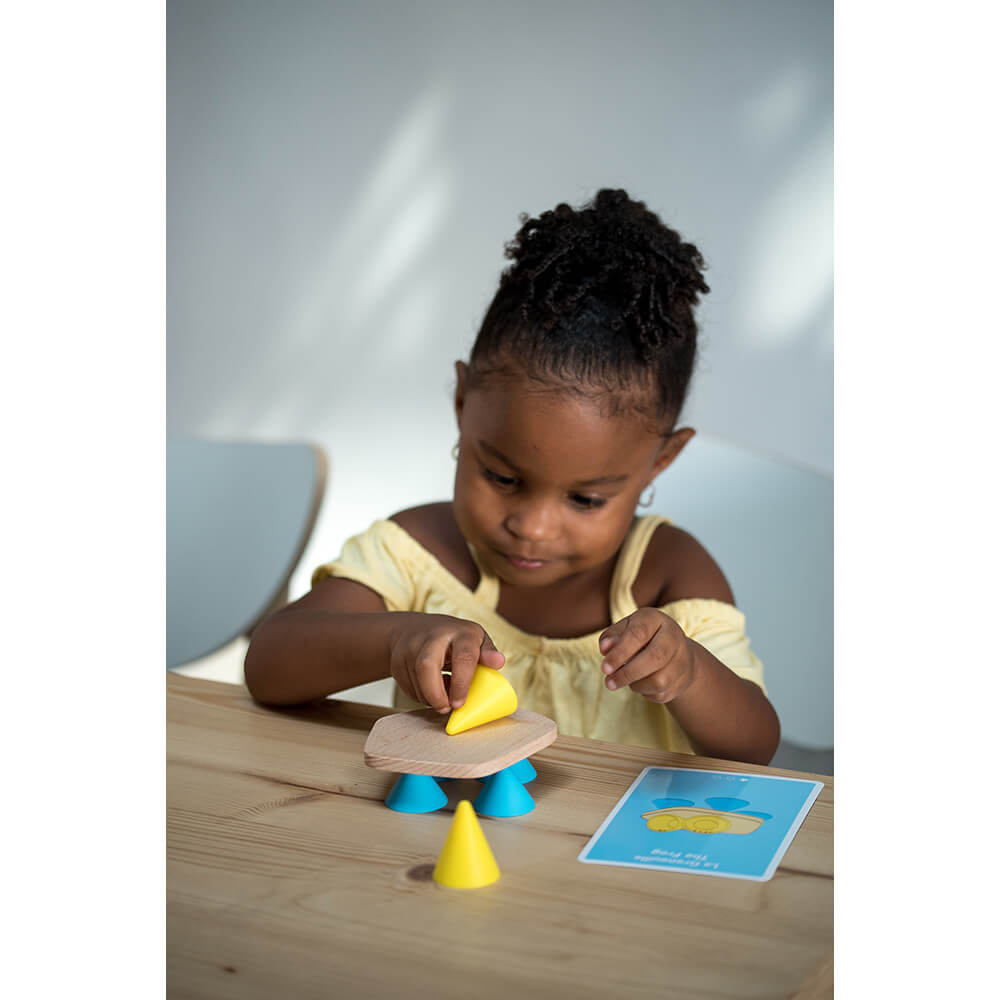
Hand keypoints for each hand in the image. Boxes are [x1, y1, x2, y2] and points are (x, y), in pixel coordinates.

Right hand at [387, 613, 505, 712]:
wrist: (410, 629)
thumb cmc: (451, 638)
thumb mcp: (474, 638)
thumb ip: (487, 652)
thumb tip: (498, 662)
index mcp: (459, 632)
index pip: (462, 657)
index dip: (462, 684)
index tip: (460, 703)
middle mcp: (432, 638)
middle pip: (426, 667)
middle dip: (436, 694)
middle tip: (447, 708)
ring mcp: (410, 649)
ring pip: (417, 683)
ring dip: (431, 697)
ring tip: (443, 692)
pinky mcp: (397, 663)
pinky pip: (409, 689)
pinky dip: (421, 696)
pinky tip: (430, 688)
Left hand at [598, 608, 697, 703]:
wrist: (673, 651)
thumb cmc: (640, 638)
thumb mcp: (624, 630)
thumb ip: (612, 637)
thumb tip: (605, 648)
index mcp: (656, 619)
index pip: (639, 634)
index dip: (620, 652)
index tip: (604, 668)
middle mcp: (673, 636)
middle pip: (655, 657)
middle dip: (628, 673)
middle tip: (609, 682)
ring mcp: (682, 659)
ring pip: (659, 681)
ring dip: (636, 685)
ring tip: (624, 680)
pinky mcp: (683, 680)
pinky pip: (662, 693)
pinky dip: (645, 692)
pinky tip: (640, 684)